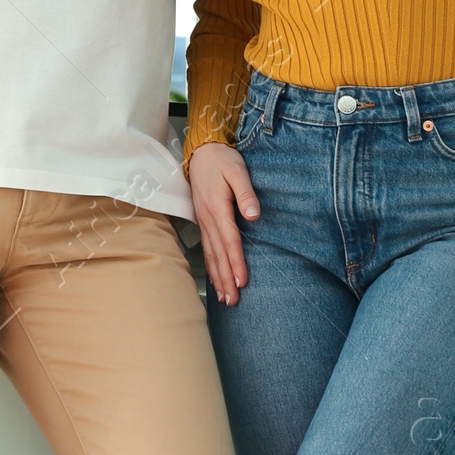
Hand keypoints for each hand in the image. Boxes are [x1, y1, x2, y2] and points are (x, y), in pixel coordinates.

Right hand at [188, 142, 259, 306]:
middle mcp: (208, 219)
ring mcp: (203, 222)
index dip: (236, 262)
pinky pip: (206, 249)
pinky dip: (211, 267)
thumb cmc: (222, 161)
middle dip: (226, 279)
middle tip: (233, 301)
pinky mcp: (202, 223)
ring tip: (225, 298)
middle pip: (219, 255)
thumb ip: (246, 193)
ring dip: (218, 278)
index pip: (230, 241)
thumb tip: (253, 216)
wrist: (201, 153)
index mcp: (218, 208)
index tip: (242, 281)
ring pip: (211, 255)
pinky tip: (215, 280)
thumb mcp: (237, 171)